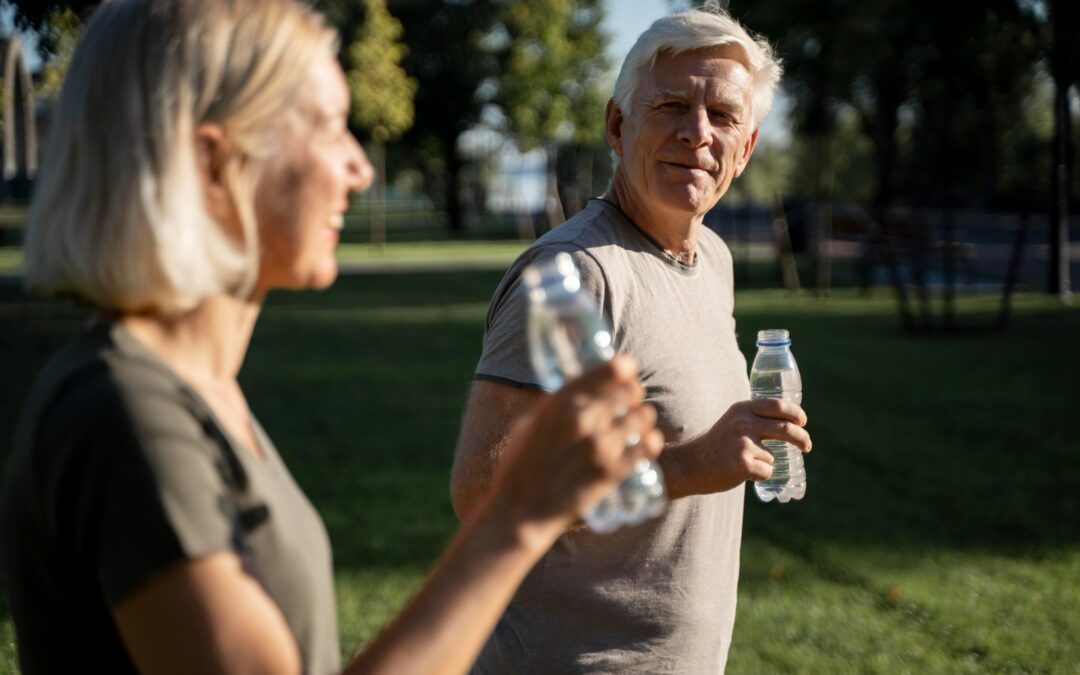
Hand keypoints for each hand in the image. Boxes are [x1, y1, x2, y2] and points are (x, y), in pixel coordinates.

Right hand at [487, 354, 663, 541]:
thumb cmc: (518, 467)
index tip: (626, 370)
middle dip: (633, 392)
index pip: (612, 370)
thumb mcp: (529, 424)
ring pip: (643, 417)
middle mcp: (583, 419)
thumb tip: (576, 397)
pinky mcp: (612, 472)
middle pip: (630, 391)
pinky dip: (650, 442)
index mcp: (561, 402)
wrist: (520, 512)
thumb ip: (555, 408)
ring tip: (639, 422)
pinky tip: (648, 442)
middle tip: (630, 399)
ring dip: (643, 417)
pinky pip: (647, 447)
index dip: (624, 367)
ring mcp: (600, 446)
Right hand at [662, 397, 810, 497]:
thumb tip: (789, 424)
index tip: (803, 422)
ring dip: (764, 463)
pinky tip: (740, 473)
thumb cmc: (715, 446)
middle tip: (807, 446)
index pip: (777, 405)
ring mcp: (743, 443)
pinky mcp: (743, 464)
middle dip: (802, 438)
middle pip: (786, 428)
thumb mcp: (732, 421)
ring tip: (742, 463)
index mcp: (741, 408)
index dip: (795, 413)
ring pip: (772, 456)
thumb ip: (753, 418)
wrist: (690, 465)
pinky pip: (766, 472)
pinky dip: (760, 476)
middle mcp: (743, 422)